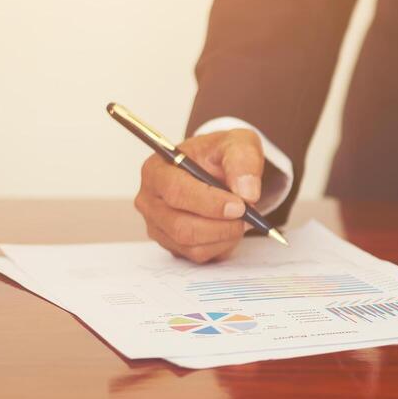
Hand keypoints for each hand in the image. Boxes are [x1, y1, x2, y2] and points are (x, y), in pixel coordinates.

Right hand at [133, 128, 263, 262]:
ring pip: (191, 245)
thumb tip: (247, 193)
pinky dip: (221, 245)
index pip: (176, 191)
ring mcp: (157, 225)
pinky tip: (229, 227)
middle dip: (220, 225)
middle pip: (180, 225)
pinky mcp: (171, 243)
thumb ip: (243, 161)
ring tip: (242, 219)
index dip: (209, 202)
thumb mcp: (237, 144)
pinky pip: (197, 255)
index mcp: (156, 170)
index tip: (240, 205)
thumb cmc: (220, 155)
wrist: (218, 169)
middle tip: (248, 216)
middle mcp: (149, 200)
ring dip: (224, 236)